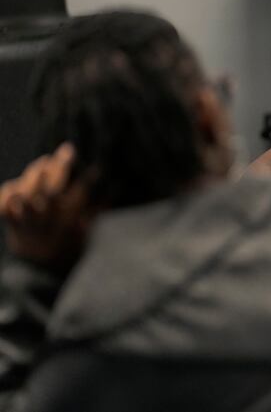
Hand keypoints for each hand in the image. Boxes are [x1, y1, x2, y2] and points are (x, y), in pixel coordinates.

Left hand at [0, 143, 91, 270]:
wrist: (40, 271)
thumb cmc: (67, 248)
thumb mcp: (85, 233)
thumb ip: (94, 213)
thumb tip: (109, 194)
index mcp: (68, 223)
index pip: (81, 196)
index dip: (90, 179)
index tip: (97, 166)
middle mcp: (47, 221)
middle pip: (51, 191)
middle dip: (60, 167)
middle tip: (68, 150)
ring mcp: (27, 221)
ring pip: (26, 194)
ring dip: (34, 175)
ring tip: (44, 162)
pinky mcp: (11, 222)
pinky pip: (4, 205)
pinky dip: (8, 192)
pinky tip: (17, 186)